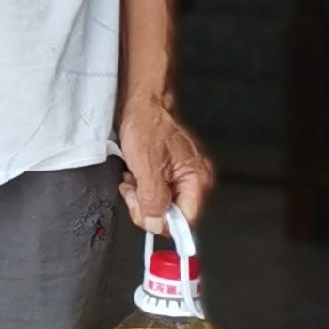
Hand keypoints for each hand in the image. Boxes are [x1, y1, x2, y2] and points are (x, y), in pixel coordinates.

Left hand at [116, 94, 213, 235]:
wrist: (139, 104)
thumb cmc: (146, 124)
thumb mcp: (146, 166)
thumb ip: (153, 200)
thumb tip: (156, 224)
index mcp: (196, 179)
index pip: (185, 219)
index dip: (162, 221)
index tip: (144, 214)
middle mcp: (192, 179)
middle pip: (171, 214)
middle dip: (146, 206)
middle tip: (133, 189)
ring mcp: (179, 176)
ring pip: (159, 204)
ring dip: (140, 196)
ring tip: (132, 178)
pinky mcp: (166, 172)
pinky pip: (153, 192)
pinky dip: (140, 188)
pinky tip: (134, 174)